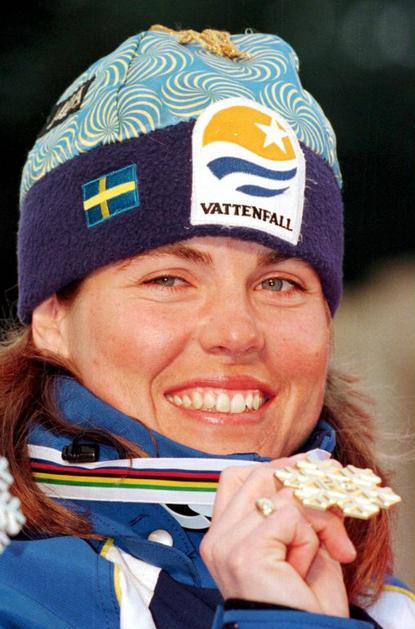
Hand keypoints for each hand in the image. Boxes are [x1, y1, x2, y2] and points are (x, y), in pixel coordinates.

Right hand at [200, 455, 355, 616]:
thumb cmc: (304, 605)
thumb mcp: (304, 543)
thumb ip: (301, 507)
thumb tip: (318, 465)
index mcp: (224, 536)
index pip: (237, 478)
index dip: (274, 466)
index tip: (307, 466)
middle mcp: (219, 538)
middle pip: (258, 476)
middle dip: (302, 478)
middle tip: (333, 488)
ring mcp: (227, 544)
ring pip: (281, 493)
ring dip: (316, 519)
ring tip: (329, 549)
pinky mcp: (245, 551)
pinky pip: (290, 516)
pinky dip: (309, 538)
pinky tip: (305, 567)